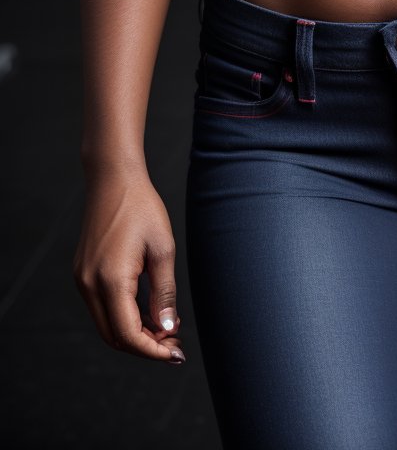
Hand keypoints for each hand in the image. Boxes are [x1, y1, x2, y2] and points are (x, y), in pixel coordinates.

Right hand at [73, 169, 184, 363]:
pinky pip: (101, 308)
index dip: (153, 350)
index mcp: (111, 279)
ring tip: (165, 326)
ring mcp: (82, 280)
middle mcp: (90, 284)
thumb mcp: (163, 249)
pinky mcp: (82, 273)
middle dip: (145, 345)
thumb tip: (168, 328)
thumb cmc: (142, 208)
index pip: (129, 335)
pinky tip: (147, 310)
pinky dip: (123, 316)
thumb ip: (164, 292)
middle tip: (174, 341)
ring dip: (134, 333)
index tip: (177, 354)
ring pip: (106, 325)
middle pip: (115, 337)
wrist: (113, 179)